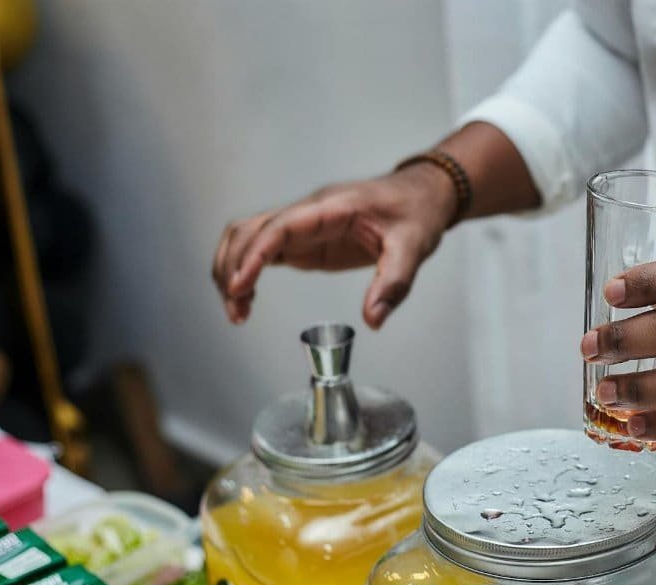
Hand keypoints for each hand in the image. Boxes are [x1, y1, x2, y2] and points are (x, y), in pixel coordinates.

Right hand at [211, 162, 455, 327]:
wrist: (423, 194)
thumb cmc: (416, 211)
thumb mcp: (413, 247)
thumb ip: (393, 284)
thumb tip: (373, 319)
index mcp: (331, 208)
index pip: (280, 226)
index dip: (254, 255)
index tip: (239, 285)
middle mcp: (309, 213)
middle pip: (251, 231)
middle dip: (234, 268)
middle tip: (236, 311)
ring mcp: (303, 225)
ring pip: (248, 237)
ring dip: (232, 268)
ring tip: (236, 310)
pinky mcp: (305, 239)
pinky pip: (263, 249)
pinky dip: (247, 272)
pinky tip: (246, 298)